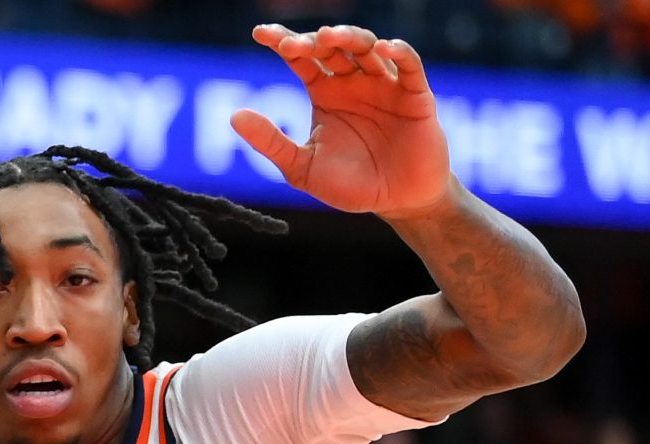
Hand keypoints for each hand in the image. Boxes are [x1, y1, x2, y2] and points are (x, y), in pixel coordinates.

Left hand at [234, 24, 452, 217]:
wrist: (395, 203)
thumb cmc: (349, 185)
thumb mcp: (302, 168)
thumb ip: (271, 143)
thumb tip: (235, 116)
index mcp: (325, 92)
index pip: (301, 58)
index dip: (282, 41)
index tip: (260, 34)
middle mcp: (353, 82)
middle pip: (331, 46)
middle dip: (312, 41)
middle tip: (292, 45)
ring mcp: (384, 85)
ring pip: (367, 47)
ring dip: (348, 38)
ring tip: (328, 38)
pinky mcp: (415, 95)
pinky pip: (409, 66)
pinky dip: (398, 52)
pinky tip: (383, 48)